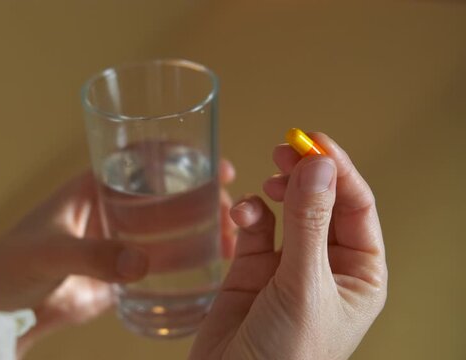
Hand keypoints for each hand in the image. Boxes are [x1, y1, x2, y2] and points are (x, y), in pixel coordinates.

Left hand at [0, 160, 236, 355]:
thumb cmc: (9, 266)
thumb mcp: (48, 252)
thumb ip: (91, 256)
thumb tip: (141, 263)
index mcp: (92, 187)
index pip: (142, 161)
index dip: (179, 156)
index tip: (213, 162)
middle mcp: (111, 209)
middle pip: (166, 194)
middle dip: (201, 196)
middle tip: (231, 208)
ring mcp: (119, 241)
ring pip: (168, 228)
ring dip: (200, 230)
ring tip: (230, 239)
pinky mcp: (121, 273)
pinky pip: (160, 263)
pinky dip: (186, 263)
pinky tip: (211, 267)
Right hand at [190, 133, 386, 359]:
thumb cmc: (285, 355)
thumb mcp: (302, 285)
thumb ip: (307, 223)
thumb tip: (317, 166)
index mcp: (359, 275)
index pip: (357, 208)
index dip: (338, 170)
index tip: (315, 142)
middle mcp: (327, 266)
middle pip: (323, 203)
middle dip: (307, 174)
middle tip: (286, 148)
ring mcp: (289, 265)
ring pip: (289, 210)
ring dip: (279, 188)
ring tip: (268, 174)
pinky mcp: (253, 268)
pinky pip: (255, 227)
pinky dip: (248, 213)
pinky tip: (241, 213)